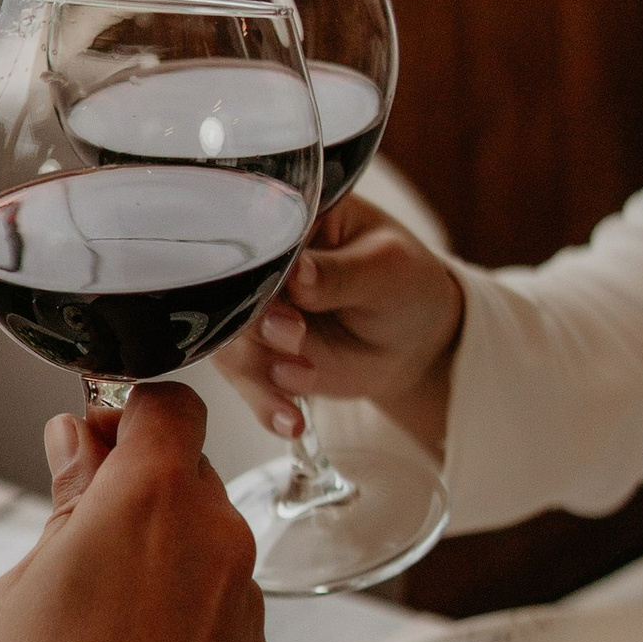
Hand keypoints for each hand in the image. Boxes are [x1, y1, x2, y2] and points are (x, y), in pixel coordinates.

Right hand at [0, 383, 264, 641]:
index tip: (82, 440)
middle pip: (185, 474)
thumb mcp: (23, 589)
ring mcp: (243, 603)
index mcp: (156, 501)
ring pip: (199, 543)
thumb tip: (78, 450)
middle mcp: (218, 541)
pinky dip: (172, 609)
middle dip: (130, 488)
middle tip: (68, 533)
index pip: (164, 405)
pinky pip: (211, 603)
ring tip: (84, 616)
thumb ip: (66, 506)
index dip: (119, 413)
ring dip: (151, 554)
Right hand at [213, 193, 465, 448]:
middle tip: (294, 335)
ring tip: (304, 379)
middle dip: (254, 322)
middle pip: (226, 293)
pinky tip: (290, 421)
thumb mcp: (386, 267)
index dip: (252, 263)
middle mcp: (260, 267)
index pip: (249, 234)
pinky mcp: (263, 358)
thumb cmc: (406, 285)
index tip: (275, 288)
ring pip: (229, 343)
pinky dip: (266, 405)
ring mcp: (257, 314)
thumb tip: (299, 271)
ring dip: (260, 369)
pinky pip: (249, 384)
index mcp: (287, 219)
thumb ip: (341, 272)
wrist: (416, 340)